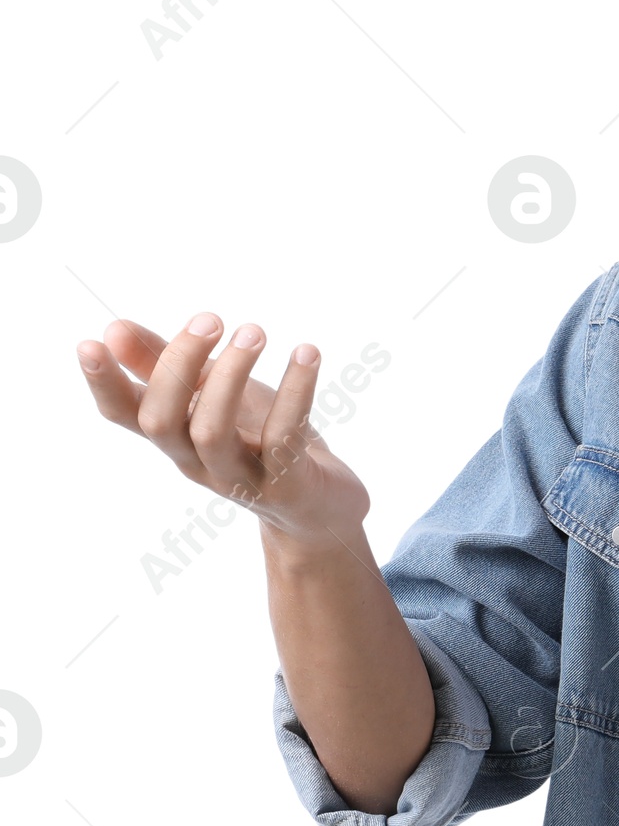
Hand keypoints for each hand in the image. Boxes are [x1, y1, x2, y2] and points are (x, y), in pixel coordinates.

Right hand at [76, 314, 370, 549]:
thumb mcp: (214, 395)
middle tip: (211, 319)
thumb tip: (114, 328)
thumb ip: (167, 365)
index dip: (103, 385)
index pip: (123, 416)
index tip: (89, 343)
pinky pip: (284, 438)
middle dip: (178, 364)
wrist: (322, 505)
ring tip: (254, 331)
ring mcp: (239, 479)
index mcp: (175, 437)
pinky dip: (295, 392)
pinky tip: (307, 353)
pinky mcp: (286, 486)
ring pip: (212, 432)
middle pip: (161, 422)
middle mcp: (197, 462)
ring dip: (230, 375)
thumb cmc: (260, 439)